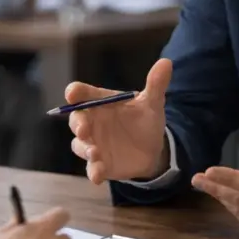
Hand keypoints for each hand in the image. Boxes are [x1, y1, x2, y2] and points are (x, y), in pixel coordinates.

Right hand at [67, 58, 171, 183]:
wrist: (154, 149)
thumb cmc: (146, 120)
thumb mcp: (153, 103)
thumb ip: (156, 84)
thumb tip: (167, 63)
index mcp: (101, 103)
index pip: (83, 94)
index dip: (75, 92)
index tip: (72, 93)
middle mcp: (92, 123)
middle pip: (76, 120)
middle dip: (78, 124)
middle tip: (85, 129)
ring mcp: (93, 144)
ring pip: (79, 145)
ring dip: (85, 149)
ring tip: (95, 153)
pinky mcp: (99, 164)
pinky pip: (91, 168)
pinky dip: (93, 171)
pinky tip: (98, 175)